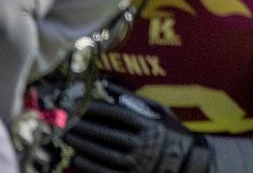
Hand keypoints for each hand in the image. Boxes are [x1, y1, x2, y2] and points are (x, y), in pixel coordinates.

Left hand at [60, 81, 210, 172]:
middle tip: (65, 121)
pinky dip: (89, 166)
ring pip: (103, 154)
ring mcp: (137, 163)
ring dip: (82, 145)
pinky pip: (106, 172)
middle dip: (84, 127)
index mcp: (149, 126)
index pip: (117, 115)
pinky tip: (76, 158)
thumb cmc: (171, 132)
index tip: (80, 105)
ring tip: (66, 137)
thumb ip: (135, 100)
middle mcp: (142, 145)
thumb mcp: (159, 111)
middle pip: (107, 134)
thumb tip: (109, 87)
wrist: (186, 162)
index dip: (96, 110)